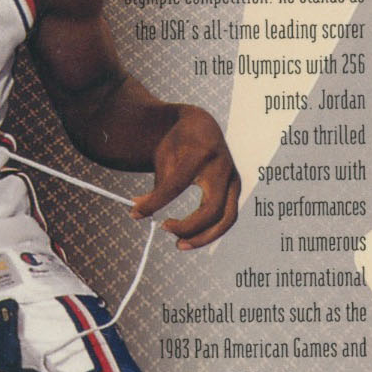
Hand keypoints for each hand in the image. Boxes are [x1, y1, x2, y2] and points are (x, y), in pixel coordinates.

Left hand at [131, 106, 239, 249]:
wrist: (203, 126)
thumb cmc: (179, 141)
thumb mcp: (163, 156)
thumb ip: (155, 185)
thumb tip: (138, 212)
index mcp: (200, 153)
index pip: (176, 185)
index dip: (155, 202)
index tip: (135, 211)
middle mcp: (222, 167)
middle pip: (212, 209)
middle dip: (188, 227)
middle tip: (164, 229)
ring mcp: (233, 179)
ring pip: (227, 219)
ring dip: (204, 237)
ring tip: (180, 244)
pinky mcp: (236, 189)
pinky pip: (227, 217)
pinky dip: (210, 231)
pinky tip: (191, 236)